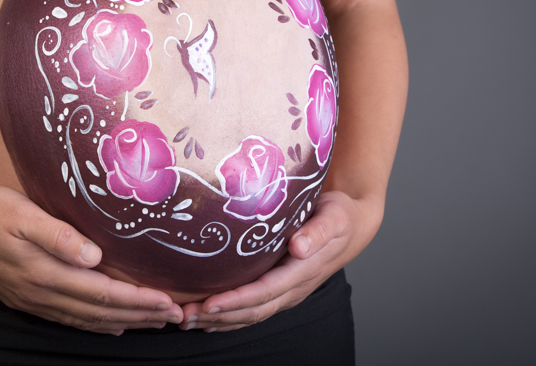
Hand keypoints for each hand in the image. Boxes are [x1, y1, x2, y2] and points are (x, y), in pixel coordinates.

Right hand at [0, 184, 183, 334]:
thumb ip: (57, 235)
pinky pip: (67, 319)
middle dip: (141, 315)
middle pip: (101, 311)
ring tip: (153, 322)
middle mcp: (41, 292)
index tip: (169, 302)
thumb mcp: (20, 213)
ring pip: (86, 319)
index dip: (139, 300)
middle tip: (176, 317)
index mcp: (45, 272)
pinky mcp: (23, 297)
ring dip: (123, 322)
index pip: (104, 292)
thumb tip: (94, 256)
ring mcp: (31, 299)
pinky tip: (109, 324)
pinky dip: (94, 324)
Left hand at [179, 190, 378, 331]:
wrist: (351, 224)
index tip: (210, 303)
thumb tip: (299, 247)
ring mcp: (286, 292)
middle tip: (184, 316)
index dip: (237, 300)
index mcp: (303, 271)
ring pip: (250, 315)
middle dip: (218, 316)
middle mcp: (293, 288)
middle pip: (252, 310)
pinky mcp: (280, 289)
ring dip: (218, 321)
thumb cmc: (339, 216)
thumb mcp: (335, 217)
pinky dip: (228, 318)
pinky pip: (253, 309)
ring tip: (186, 320)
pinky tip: (206, 319)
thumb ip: (318, 231)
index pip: (265, 292)